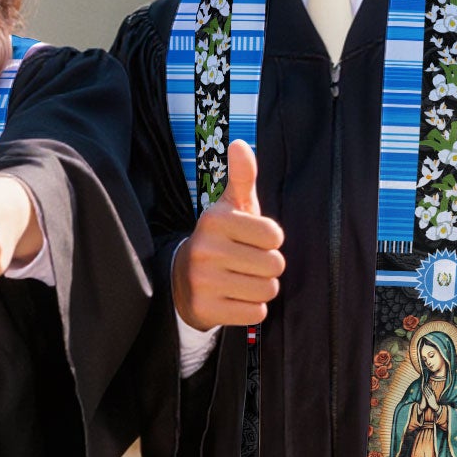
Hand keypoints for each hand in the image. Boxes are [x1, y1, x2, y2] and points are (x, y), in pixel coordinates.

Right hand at [172, 139, 284, 329]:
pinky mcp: (205, 309)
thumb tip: (240, 143)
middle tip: (246, 264)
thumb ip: (242, 177)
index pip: (275, 236)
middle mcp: (205, 248)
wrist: (181, 279)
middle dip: (267, 267)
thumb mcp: (230, 208)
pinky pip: (255, 313)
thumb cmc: (220, 240)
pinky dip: (250, 308)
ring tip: (241, 280)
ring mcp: (203, 281)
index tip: (251, 240)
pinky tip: (233, 298)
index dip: (270, 241)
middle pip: (275, 265)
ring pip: (267, 290)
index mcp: (215, 220)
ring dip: (261, 288)